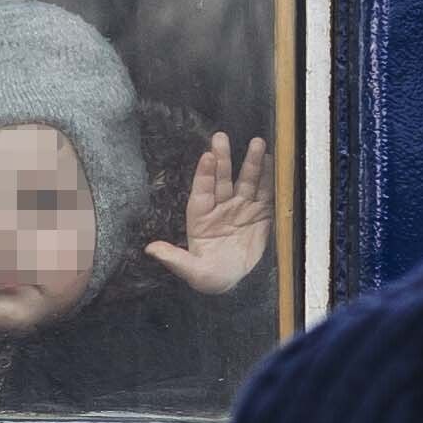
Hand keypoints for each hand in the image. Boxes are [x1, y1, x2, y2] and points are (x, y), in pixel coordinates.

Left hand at [147, 133, 272, 294]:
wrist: (239, 285)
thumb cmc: (212, 278)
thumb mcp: (193, 272)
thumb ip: (174, 258)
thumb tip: (150, 249)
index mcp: (201, 218)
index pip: (202, 191)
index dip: (204, 174)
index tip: (207, 156)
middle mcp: (220, 208)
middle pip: (222, 179)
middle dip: (223, 158)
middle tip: (221, 137)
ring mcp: (241, 208)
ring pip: (246, 181)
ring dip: (252, 163)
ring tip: (258, 142)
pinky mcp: (261, 214)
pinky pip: (265, 193)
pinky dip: (269, 178)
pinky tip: (272, 162)